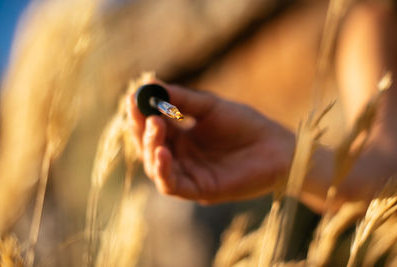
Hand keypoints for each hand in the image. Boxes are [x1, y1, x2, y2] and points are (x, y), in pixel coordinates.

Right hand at [128, 83, 294, 203]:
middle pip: (148, 146)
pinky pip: (172, 185)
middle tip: (141, 111)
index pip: (151, 126)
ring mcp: (188, 174)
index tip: (133, 96)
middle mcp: (180, 156)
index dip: (140, 113)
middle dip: (142, 128)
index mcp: (181, 136)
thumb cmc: (246, 125)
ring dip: (150, 147)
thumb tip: (151, 83)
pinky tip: (163, 152)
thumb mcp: (211, 107)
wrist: (277, 148)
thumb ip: (183, 100)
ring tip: (155, 125)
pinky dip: (163, 170)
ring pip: (155, 166)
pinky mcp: (199, 190)